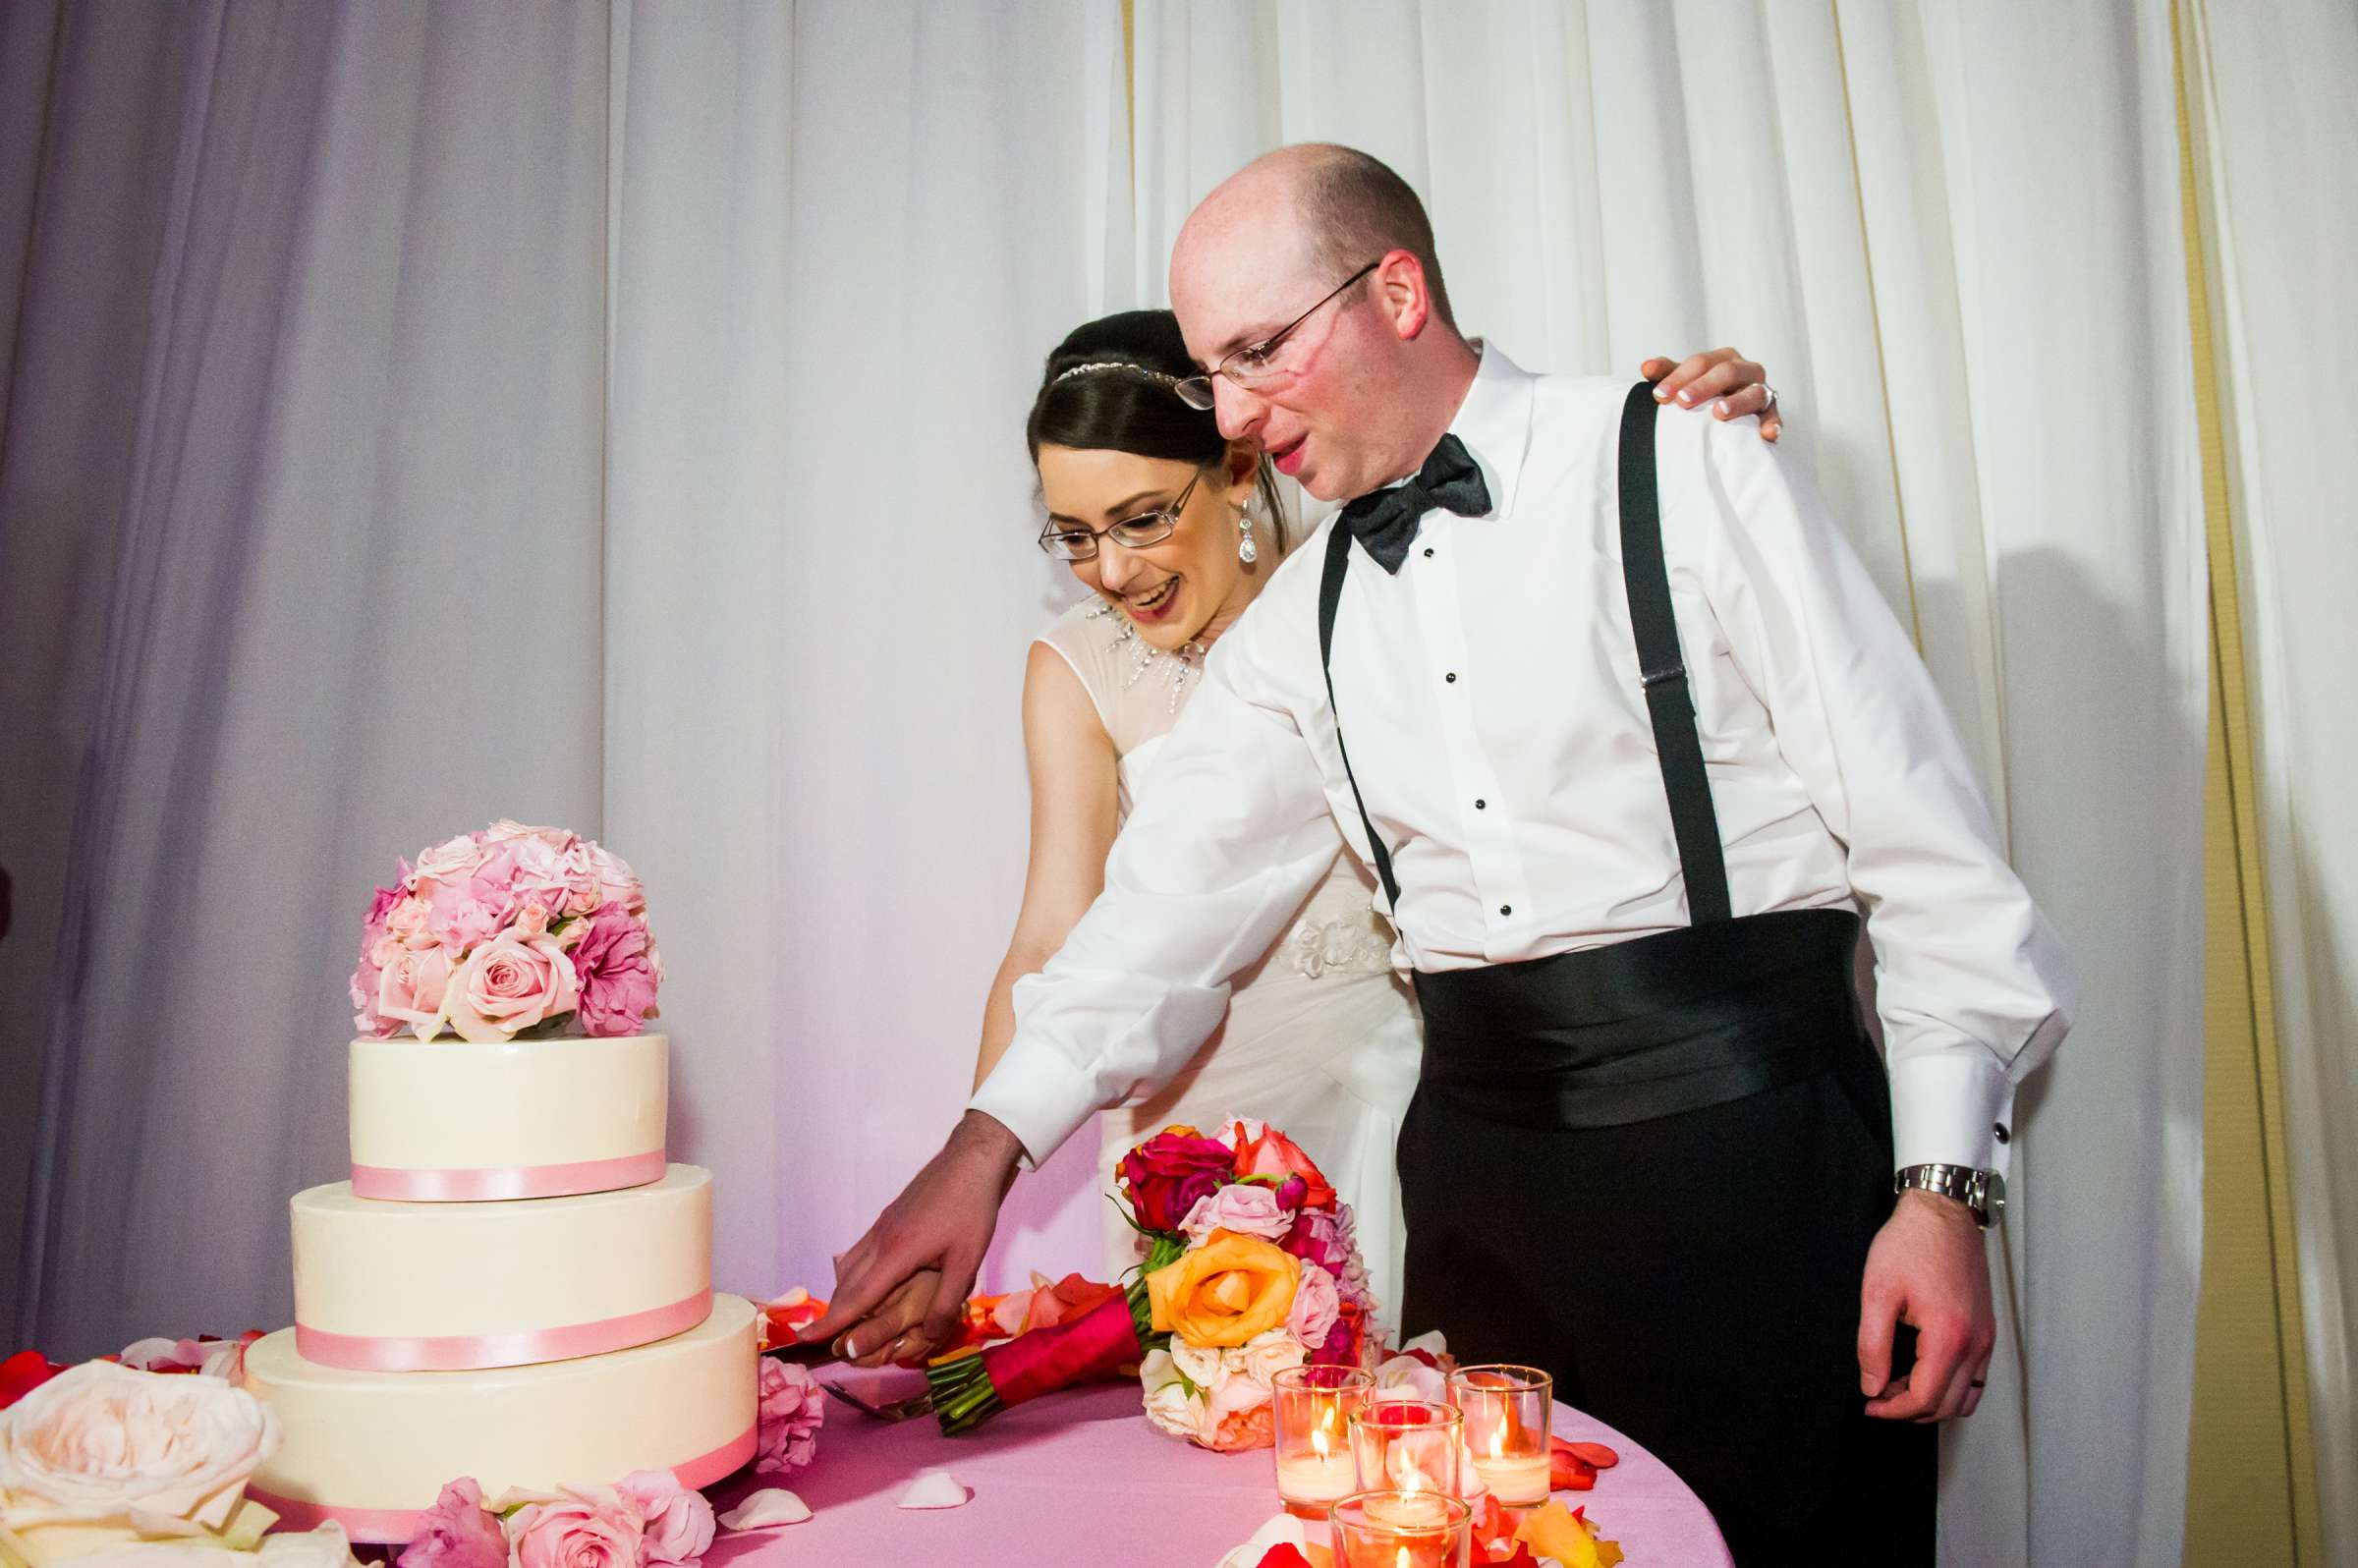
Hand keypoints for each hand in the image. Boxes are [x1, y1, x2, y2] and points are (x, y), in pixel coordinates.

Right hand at [798, 1109, 1023, 1365]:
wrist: (970, 1162)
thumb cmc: (972, 1210)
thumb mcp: (967, 1262)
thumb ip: (946, 1302)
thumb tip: (927, 1338)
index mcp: (896, 1253)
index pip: (856, 1297)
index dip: (831, 1322)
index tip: (804, 1338)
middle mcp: (880, 1240)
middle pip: (846, 1284)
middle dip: (831, 1313)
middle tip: (817, 1338)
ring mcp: (881, 1227)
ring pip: (850, 1267)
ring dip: (841, 1294)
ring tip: (838, 1318)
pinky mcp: (887, 1219)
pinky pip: (860, 1252)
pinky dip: (852, 1274)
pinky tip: (860, 1283)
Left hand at [1640, 348, 1781, 441]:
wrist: (1737, 412)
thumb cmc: (1708, 393)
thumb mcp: (1687, 381)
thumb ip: (1668, 373)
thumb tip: (1646, 367)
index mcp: (1723, 359)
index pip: (1700, 363)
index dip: (1679, 377)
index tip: (1659, 395)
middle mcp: (1745, 370)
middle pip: (1726, 372)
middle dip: (1703, 386)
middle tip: (1683, 401)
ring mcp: (1760, 390)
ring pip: (1752, 392)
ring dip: (1737, 402)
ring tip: (1719, 412)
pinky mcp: (1771, 412)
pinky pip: (1774, 417)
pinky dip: (1773, 424)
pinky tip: (1768, 434)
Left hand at [1857, 1189, 1995, 1420]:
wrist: (1942, 1212)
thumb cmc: (1909, 1244)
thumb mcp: (1878, 1292)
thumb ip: (1872, 1345)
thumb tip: (1872, 1386)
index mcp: (1948, 1336)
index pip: (1925, 1398)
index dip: (1893, 1410)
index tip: (1870, 1404)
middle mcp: (1976, 1343)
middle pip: (1948, 1405)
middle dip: (1910, 1410)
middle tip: (1879, 1394)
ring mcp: (1987, 1338)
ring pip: (1966, 1397)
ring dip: (1934, 1403)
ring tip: (1899, 1387)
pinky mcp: (1987, 1329)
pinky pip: (1976, 1377)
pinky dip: (1952, 1387)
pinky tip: (1923, 1372)